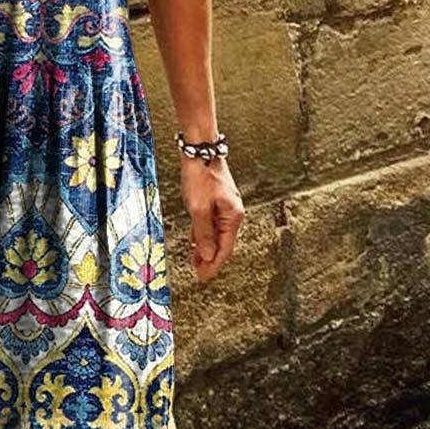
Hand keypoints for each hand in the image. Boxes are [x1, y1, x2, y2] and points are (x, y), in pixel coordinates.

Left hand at [180, 156, 244, 282]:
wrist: (200, 150)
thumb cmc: (200, 177)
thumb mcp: (199, 208)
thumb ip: (204, 233)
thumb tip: (208, 256)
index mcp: (233, 216)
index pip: (225, 248)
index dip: (214, 265)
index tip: (203, 278)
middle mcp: (232, 213)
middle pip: (222, 243)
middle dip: (210, 260)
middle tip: (198, 276)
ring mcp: (224, 207)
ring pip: (215, 234)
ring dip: (205, 249)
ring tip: (196, 264)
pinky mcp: (215, 201)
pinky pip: (210, 224)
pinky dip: (203, 235)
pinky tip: (196, 244)